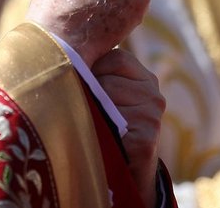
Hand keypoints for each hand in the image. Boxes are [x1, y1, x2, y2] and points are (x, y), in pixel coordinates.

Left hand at [92, 49, 164, 207]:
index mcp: (146, 78)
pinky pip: (110, 125)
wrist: (125, 173)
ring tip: (91, 126)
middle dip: (88, 92)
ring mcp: (152, 116)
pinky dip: (98, 132)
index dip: (93, 68)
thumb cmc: (108, 127)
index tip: (83, 84)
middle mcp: (154, 95)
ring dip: (91, 113)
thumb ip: (98, 72)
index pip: (116, 57)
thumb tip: (64, 47)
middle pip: (107, 80)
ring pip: (105, 100)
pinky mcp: (146, 139)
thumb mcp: (108, 95)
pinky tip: (100, 139)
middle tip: (83, 109)